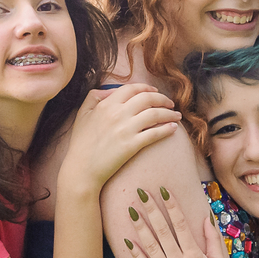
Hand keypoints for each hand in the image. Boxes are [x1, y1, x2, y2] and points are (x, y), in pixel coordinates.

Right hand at [63, 84, 181, 189]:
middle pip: (147, 99)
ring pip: (155, 115)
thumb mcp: (82, 114)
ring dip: (169, 114)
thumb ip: (94, 97)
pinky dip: (166, 129)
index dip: (147, 88)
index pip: (132, 88)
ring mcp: (126, 129)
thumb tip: (111, 90)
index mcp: (106, 104)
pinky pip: (155, 133)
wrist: (82, 169)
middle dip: (162, 99)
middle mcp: (117, 114)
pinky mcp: (132, 145)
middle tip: (170, 104)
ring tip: (177, 116)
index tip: (155, 91)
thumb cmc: (81, 143)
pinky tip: (173, 129)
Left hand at [124, 187, 235, 257]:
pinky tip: (127, 240)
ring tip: (131, 211)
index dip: (171, 206)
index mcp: (194, 254)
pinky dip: (135, 254)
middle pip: (161, 230)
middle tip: (140, 193)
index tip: (163, 191)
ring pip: (150, 246)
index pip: (180, 224)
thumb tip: (206, 216)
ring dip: (139, 227)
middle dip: (151, 210)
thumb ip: (212, 238)